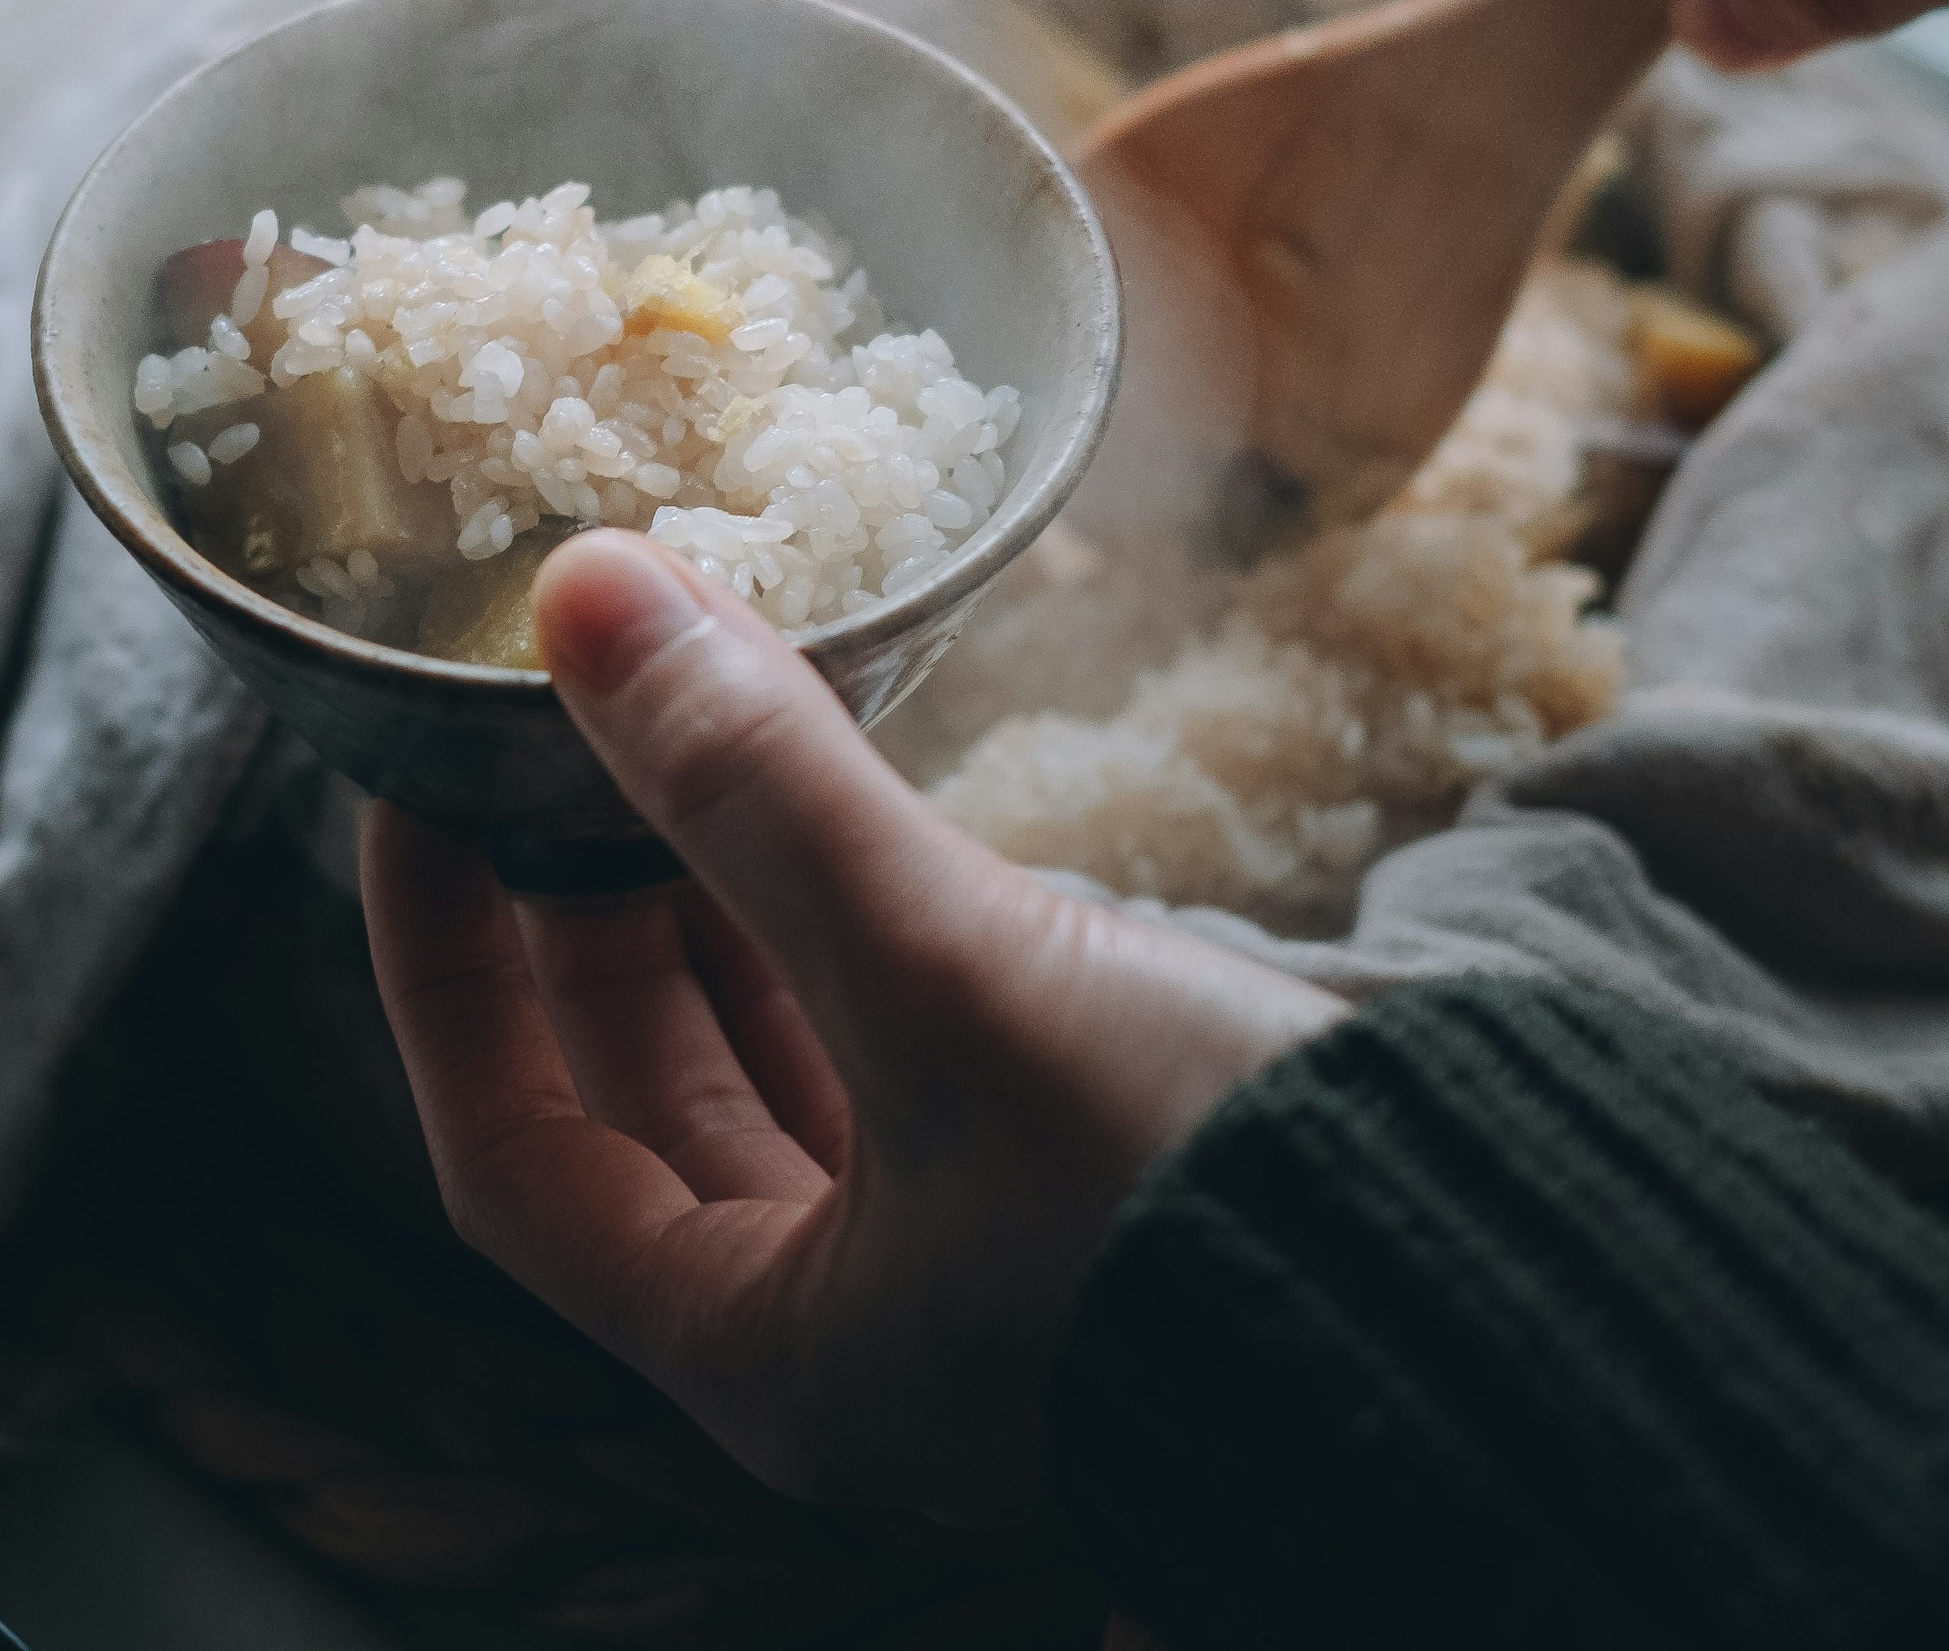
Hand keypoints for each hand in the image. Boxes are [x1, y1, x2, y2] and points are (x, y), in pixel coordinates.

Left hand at [358, 529, 1344, 1520]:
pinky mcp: (1082, 1204)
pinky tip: (866, 818)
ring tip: (693, 738)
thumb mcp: (956, 979)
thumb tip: (588, 595)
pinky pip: (911, 1064)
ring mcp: (977, 1282)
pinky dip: (863, 940)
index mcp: (774, 1353)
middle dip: (590, 917)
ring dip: (727, 915)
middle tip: (556, 735)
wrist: (1534, 1309)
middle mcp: (857, 1339)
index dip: (441, 974)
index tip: (414, 801)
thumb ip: (763, 789)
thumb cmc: (1213, 1205)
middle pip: (644, 1111)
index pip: (513, 1158)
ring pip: (785, 1082)